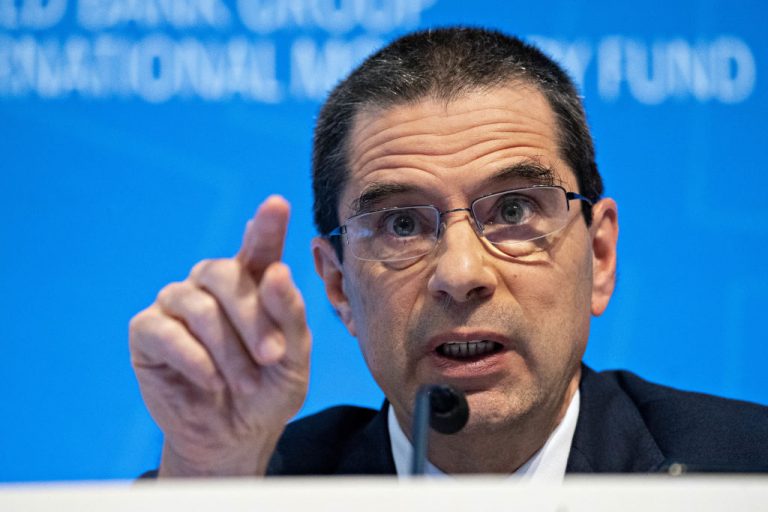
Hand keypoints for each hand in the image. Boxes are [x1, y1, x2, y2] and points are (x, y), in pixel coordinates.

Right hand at [129, 196, 310, 475]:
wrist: (235, 436)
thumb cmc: (269, 390)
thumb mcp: (293, 358)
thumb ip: (288, 315)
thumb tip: (275, 270)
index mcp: (253, 282)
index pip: (258, 247)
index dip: (266, 226)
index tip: (276, 205)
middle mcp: (211, 284)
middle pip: (226, 274)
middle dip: (253, 318)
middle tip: (273, 357)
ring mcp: (177, 303)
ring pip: (198, 306)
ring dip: (228, 349)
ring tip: (246, 383)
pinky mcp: (147, 331)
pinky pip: (165, 332)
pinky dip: (194, 359)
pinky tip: (212, 382)